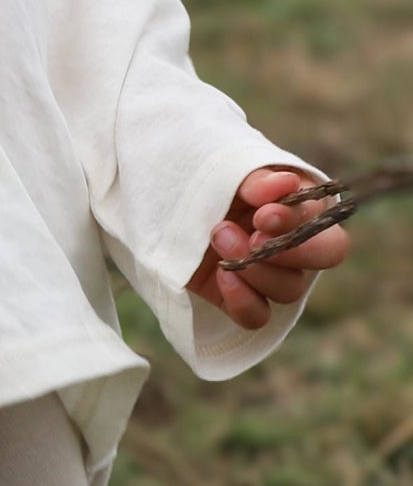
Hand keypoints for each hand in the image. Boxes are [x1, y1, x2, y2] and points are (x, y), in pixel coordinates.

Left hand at [188, 167, 349, 330]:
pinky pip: (258, 316)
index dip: (298, 221)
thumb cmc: (202, 180)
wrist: (160, 199)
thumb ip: (255, 178)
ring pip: (289, 288)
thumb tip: (287, 183)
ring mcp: (267, 272)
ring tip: (219, 238)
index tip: (263, 216)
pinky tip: (222, 276)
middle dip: (291, 251)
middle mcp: (290, 240)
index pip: (321, 220)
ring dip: (256, 268)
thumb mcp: (225, 168)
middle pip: (325, 256)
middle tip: (254, 238)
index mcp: (293, 204)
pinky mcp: (240, 297)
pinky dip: (243, 300)